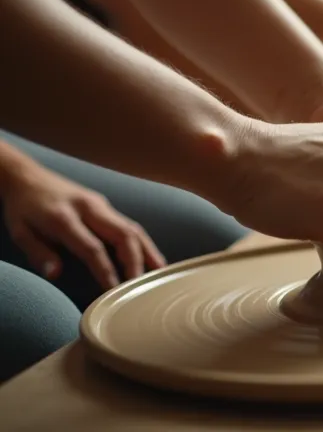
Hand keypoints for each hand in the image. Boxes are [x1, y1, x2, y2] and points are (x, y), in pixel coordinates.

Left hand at [1, 164, 164, 289]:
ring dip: (147, 251)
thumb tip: (55, 274)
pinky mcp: (105, 206)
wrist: (27, 176)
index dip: (106, 270)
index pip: (92, 247)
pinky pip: (130, 225)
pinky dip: (143, 243)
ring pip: (133, 228)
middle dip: (136, 262)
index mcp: (65, 217)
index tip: (113, 289)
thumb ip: (38, 253)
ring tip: (158, 272)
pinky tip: (151, 257)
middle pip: (123, 235)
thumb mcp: (20, 231)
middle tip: (140, 286)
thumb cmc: (22, 207)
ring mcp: (100, 205)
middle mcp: (89, 208)